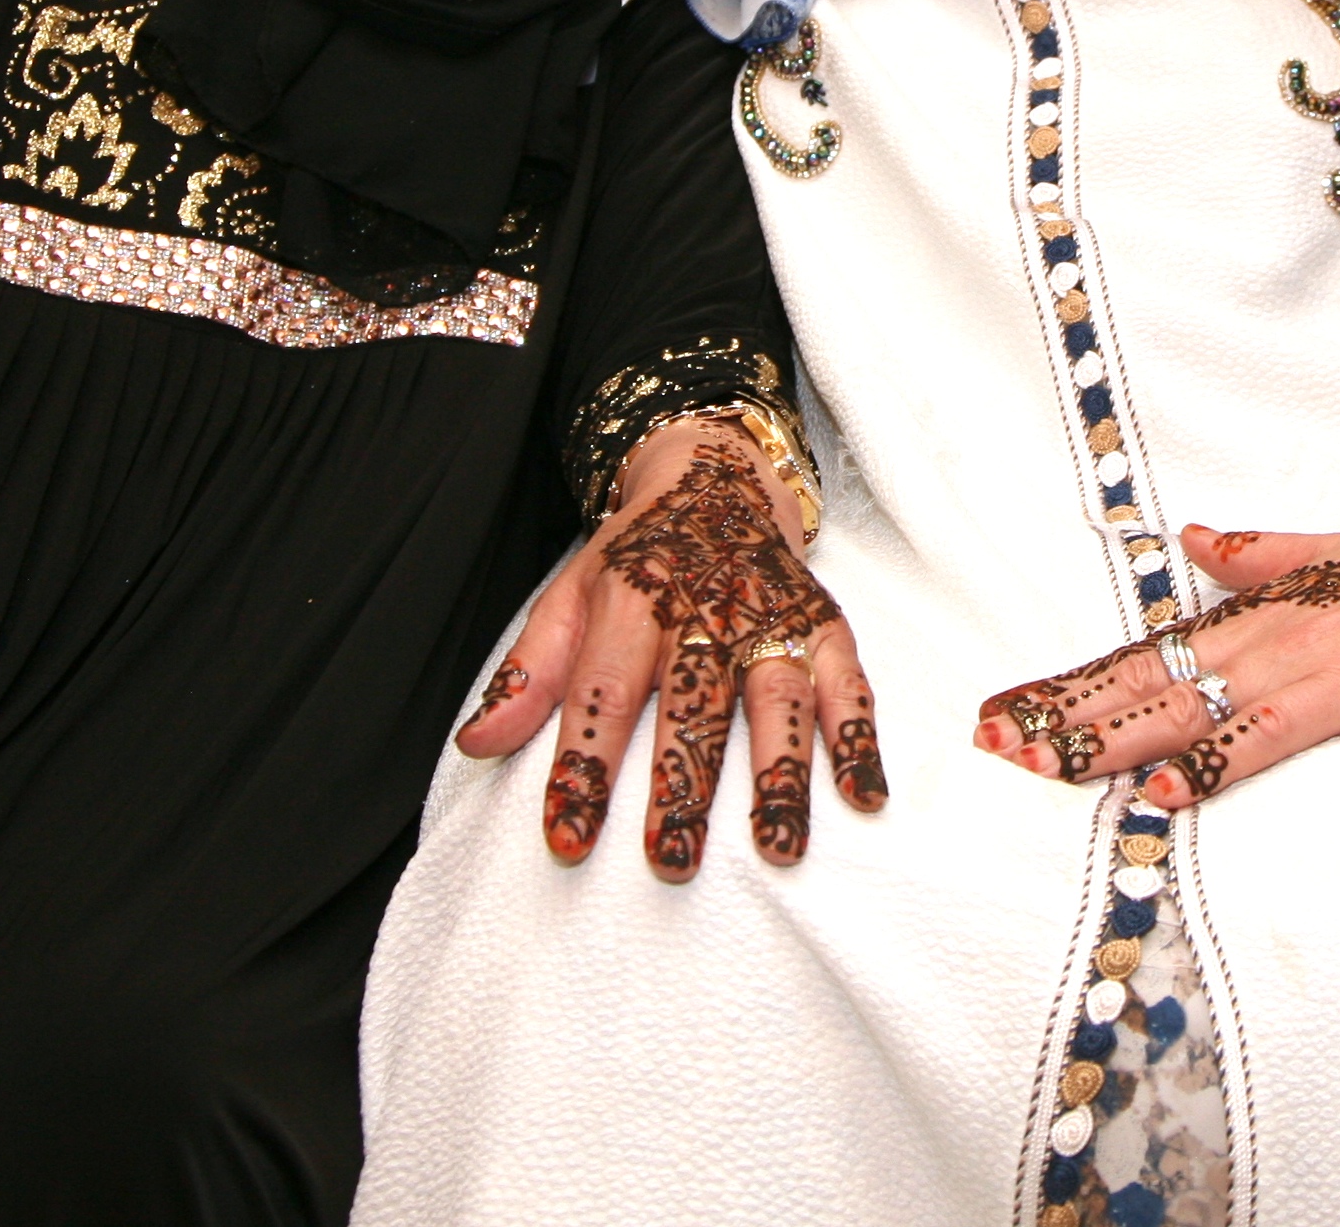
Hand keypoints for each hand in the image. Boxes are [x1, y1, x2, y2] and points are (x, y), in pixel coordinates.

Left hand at [455, 423, 883, 879]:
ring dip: (780, 775)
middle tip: (672, 863)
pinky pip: (848, 682)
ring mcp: (770, 618)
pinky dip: (860, 737)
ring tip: (777, 847)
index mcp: (630, 602)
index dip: (583, 767)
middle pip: (693, 706)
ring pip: (777, 699)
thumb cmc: (635, 556)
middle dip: (683, 788)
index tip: (569, 839)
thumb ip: (527, 674)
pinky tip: (864, 795)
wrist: (715, 476)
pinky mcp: (821, 622)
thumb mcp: (566, 597)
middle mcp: (704, 610)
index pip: (600, 693)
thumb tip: (475, 744)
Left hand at [969, 427, 1339, 809]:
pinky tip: (1165, 786)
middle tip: (986, 739)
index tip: (1003, 706)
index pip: (1136, 656)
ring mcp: (1292, 665)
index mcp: (1246, 613)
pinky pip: (1262, 737)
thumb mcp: (1323, 557)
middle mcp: (1253, 636)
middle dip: (1060, 714)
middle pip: (1137, 683)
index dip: (1067, 685)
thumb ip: (1255, 556)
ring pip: (1180, 708)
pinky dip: (1211, 762)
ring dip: (1108, 739)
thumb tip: (1196, 540)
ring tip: (1040, 763)